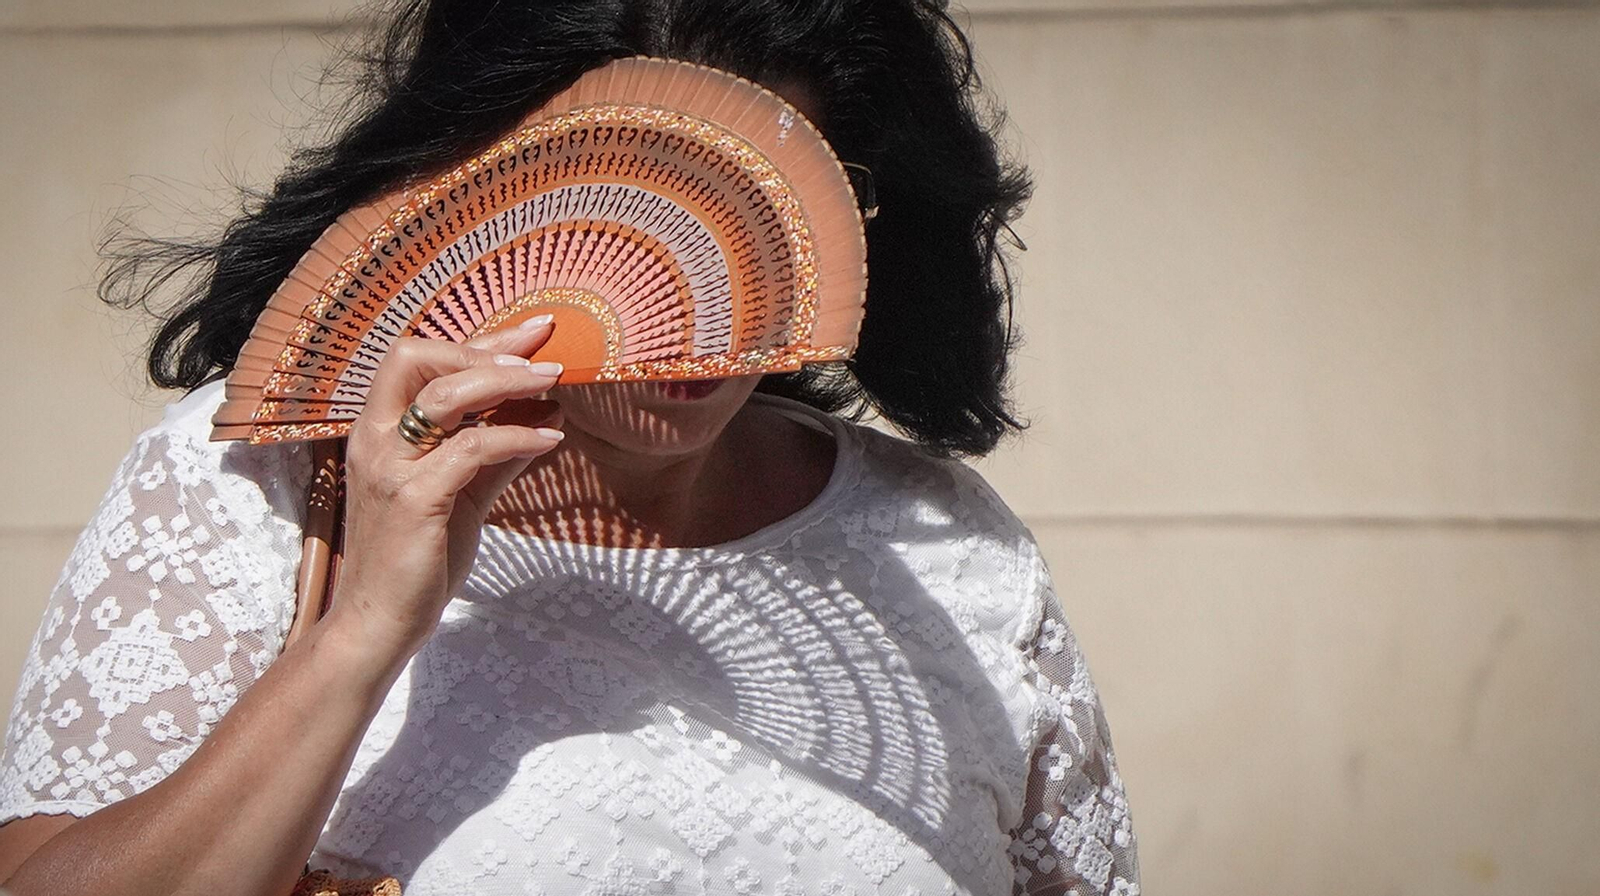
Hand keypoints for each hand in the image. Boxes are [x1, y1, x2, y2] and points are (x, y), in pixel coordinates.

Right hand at [321, 317, 564, 663]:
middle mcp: (377, 440)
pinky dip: (515, 436)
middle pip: (416, 358)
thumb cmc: (417, 558)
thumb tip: (541, 420)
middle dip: (484, 346)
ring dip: (504, 381)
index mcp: (381, 431)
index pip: (421, 361)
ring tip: (552, 382)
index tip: (532, 332)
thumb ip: (494, 457)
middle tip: (543, 352)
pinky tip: (549, 437)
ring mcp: (391, 467)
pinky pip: (471, 449)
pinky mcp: (415, 498)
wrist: (381, 621)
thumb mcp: (460, 496)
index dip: (479, 339)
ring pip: (444, 396)